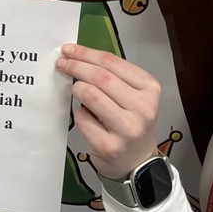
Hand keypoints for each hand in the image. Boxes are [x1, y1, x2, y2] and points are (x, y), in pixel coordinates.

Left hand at [55, 43, 160, 180]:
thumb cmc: (131, 123)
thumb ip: (113, 76)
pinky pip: (83, 119)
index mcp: (150, 89)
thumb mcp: (133, 95)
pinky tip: (86, 117)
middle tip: (62, 63)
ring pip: (91, 95)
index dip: (86, 53)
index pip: (112, 62)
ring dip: (77, 89)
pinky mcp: (110, 146)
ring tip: (76, 90)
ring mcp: (128, 129)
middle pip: (100, 77)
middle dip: (76, 66)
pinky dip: (79, 114)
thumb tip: (78, 56)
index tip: (69, 50)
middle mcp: (143, 108)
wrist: (137, 161)